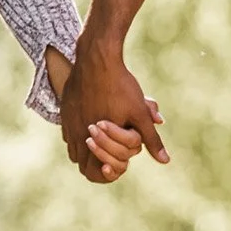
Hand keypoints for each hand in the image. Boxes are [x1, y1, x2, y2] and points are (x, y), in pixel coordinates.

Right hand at [60, 30, 168, 182]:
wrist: (97, 58)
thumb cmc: (120, 86)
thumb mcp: (139, 114)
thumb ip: (151, 140)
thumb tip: (165, 161)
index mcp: (93, 139)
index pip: (92, 172)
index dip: (106, 173)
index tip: (118, 164)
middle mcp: (76, 133)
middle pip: (81, 163)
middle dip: (97, 161)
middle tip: (112, 154)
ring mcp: (67, 121)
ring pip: (73, 149)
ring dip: (87, 150)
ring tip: (104, 141)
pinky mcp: (64, 109)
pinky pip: (68, 132)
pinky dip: (79, 135)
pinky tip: (92, 125)